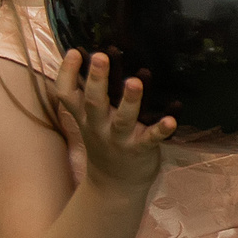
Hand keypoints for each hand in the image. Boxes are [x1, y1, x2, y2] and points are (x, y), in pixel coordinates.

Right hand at [53, 51, 174, 191]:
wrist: (114, 184)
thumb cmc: (105, 142)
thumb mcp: (89, 121)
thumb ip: (88, 96)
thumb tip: (92, 60)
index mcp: (85, 116)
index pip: (67, 94)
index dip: (67, 74)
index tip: (75, 52)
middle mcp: (99, 126)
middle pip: (94, 101)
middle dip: (97, 79)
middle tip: (101, 56)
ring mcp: (119, 139)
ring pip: (123, 119)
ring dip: (129, 100)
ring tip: (134, 82)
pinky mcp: (140, 149)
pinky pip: (151, 139)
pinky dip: (161, 130)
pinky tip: (171, 120)